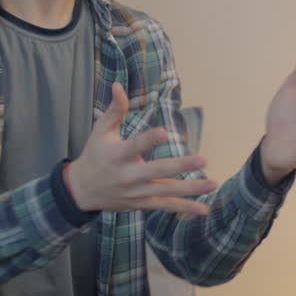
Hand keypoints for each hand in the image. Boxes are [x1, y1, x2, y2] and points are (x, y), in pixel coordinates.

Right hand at [67, 82, 217, 215]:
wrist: (82, 189)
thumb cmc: (95, 153)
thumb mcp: (100, 130)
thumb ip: (114, 109)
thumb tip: (119, 85)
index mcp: (117, 155)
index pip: (134, 146)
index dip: (149, 140)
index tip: (164, 132)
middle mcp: (127, 176)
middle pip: (157, 171)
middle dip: (181, 166)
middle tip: (203, 160)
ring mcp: (136, 192)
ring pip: (166, 191)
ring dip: (191, 189)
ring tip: (213, 184)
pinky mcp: (141, 203)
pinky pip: (165, 207)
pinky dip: (185, 209)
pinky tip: (203, 210)